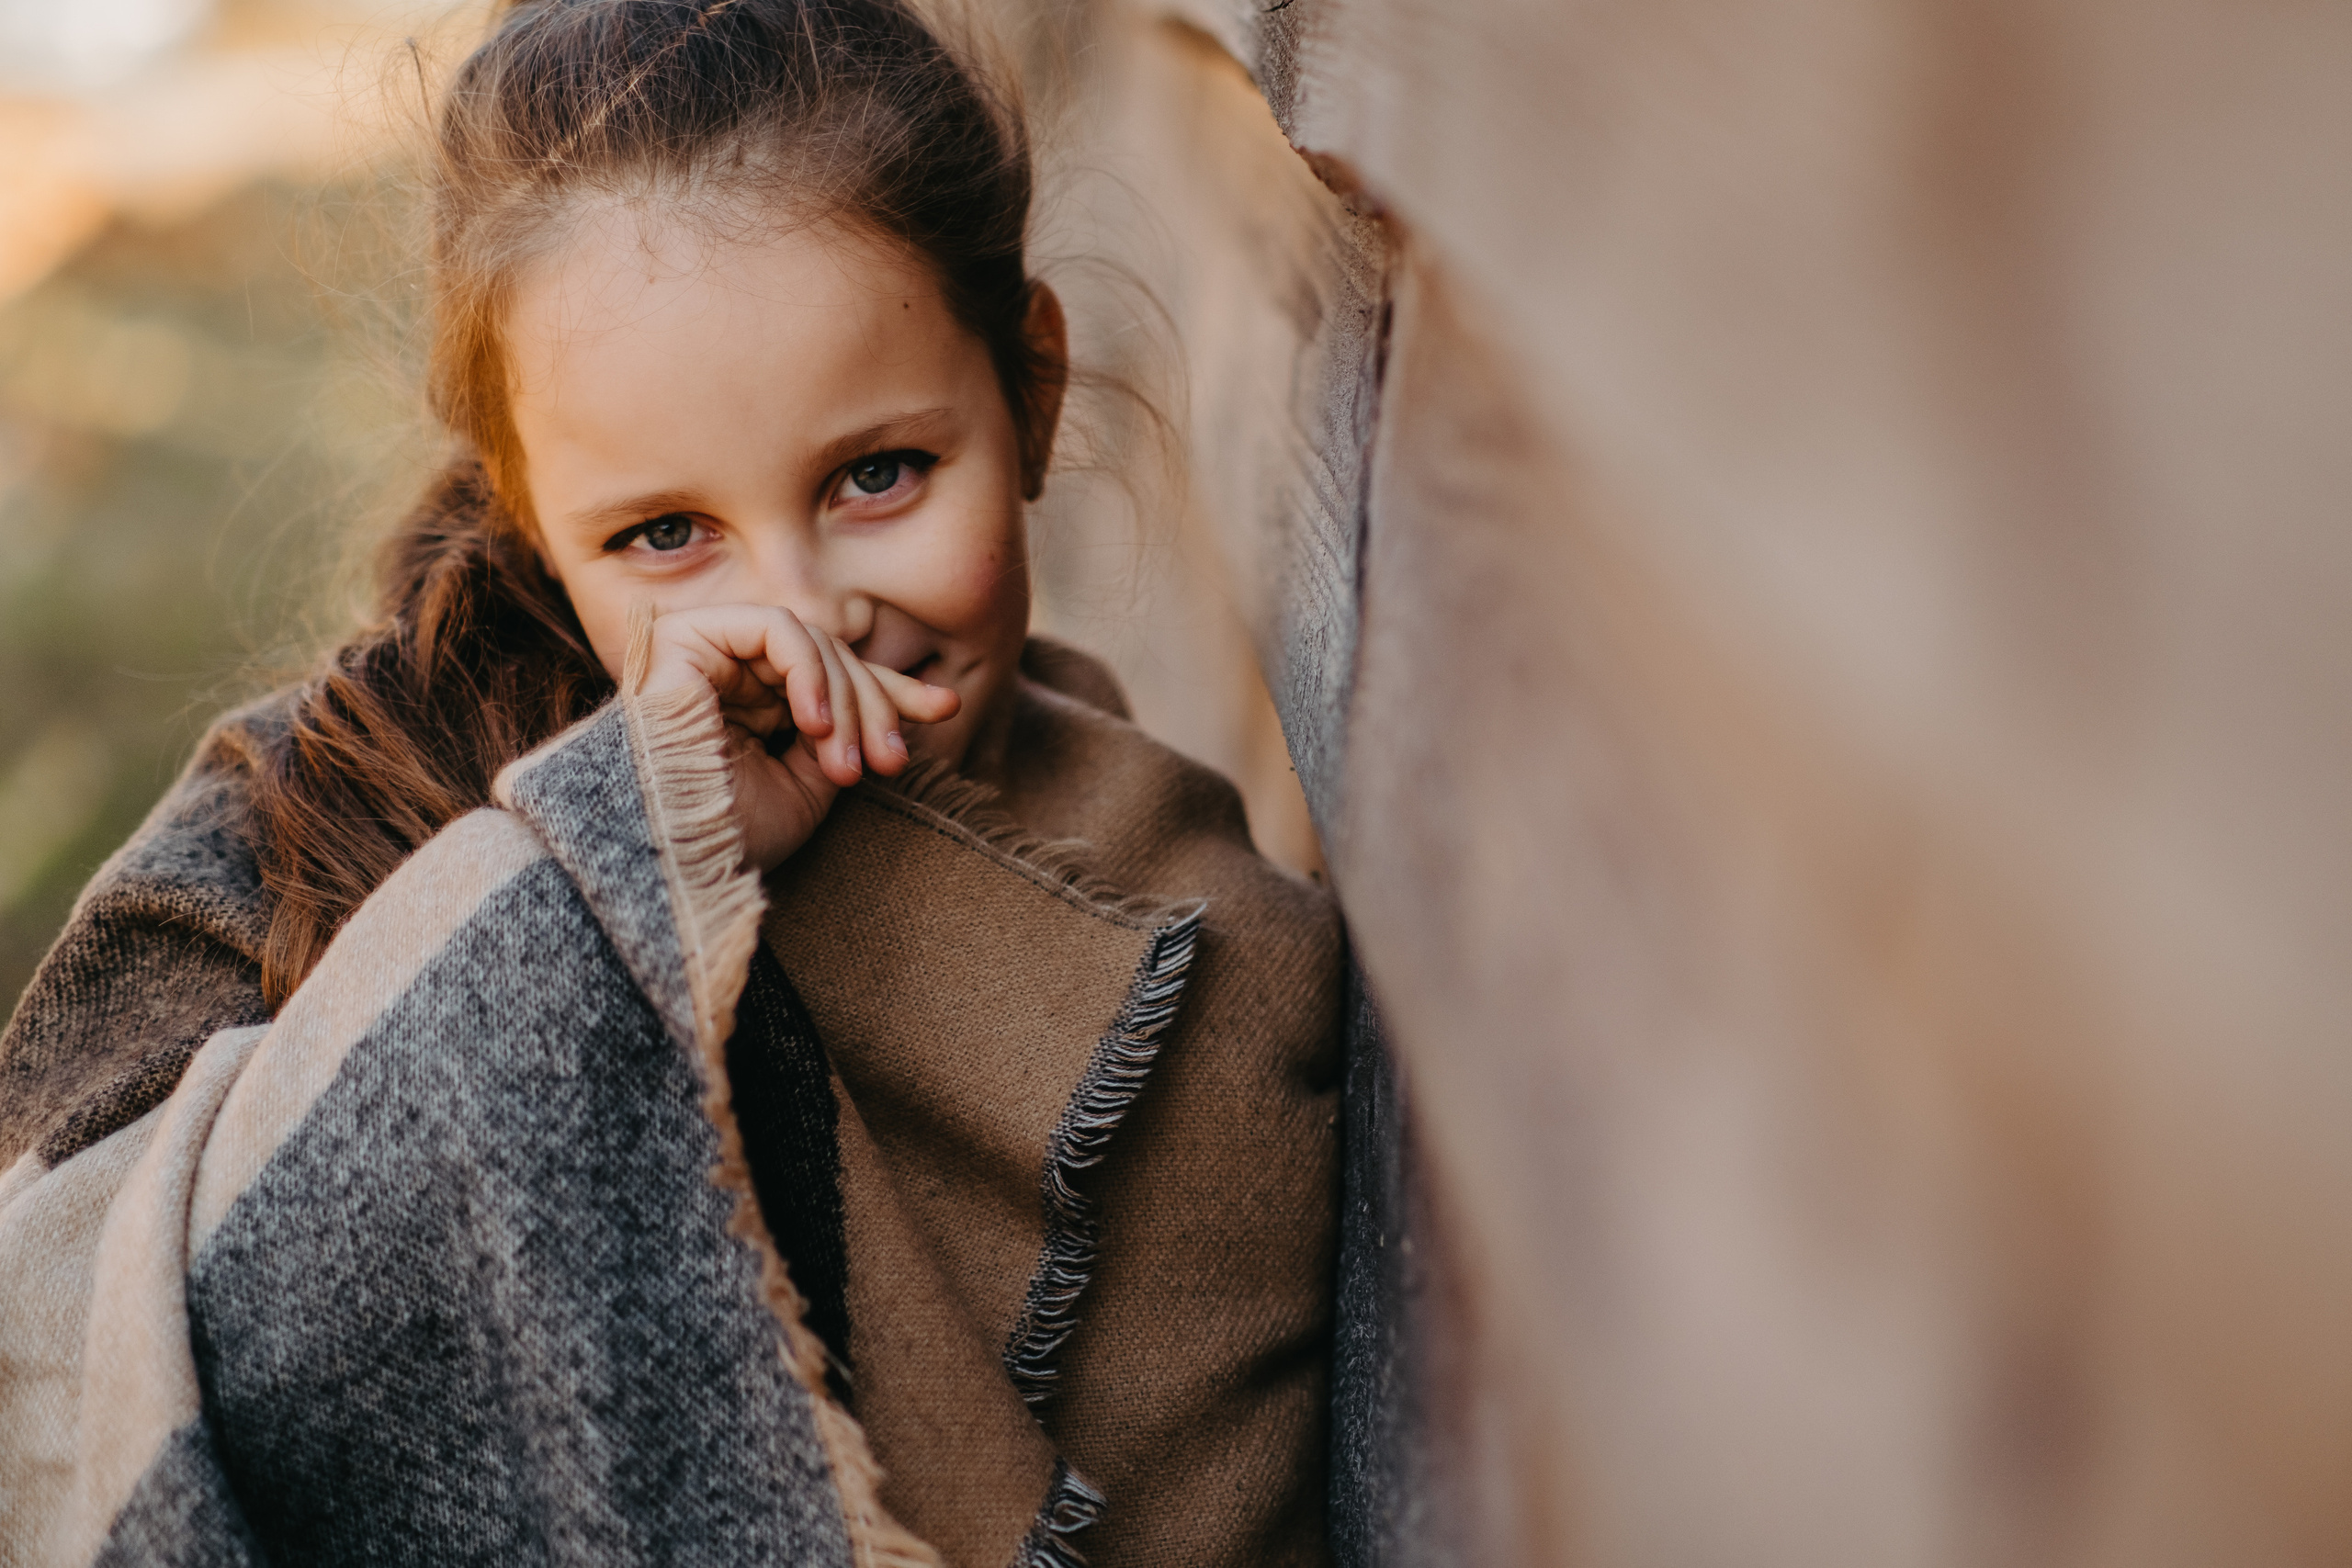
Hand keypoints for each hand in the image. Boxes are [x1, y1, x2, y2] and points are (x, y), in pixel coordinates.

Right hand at [637, 604, 960, 871]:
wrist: (666, 855)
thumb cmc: (728, 837)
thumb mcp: (806, 789)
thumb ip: (842, 739)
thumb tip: (895, 704)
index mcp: (750, 709)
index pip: (831, 682)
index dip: (890, 691)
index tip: (945, 707)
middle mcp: (728, 674)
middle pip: (831, 659)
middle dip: (875, 706)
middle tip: (890, 760)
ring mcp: (707, 651)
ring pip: (813, 643)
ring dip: (847, 702)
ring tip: (846, 765)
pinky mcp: (688, 635)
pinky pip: (777, 627)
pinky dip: (811, 671)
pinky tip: (815, 723)